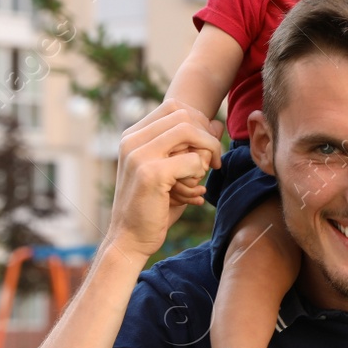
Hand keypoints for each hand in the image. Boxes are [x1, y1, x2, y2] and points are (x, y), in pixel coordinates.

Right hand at [107, 101, 222, 261]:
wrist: (129, 239)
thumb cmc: (153, 206)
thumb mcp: (174, 172)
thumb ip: (192, 146)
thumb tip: (218, 123)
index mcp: (132, 136)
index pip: (174, 107)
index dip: (198, 121)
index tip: (206, 145)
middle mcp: (132, 140)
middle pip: (184, 115)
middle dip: (206, 134)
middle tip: (213, 160)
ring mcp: (138, 155)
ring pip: (188, 130)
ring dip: (207, 149)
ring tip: (207, 171)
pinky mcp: (150, 173)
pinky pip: (191, 159)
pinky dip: (199, 172)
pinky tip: (196, 192)